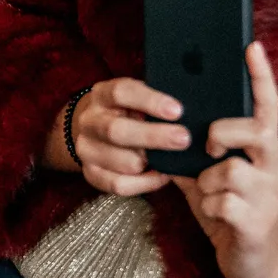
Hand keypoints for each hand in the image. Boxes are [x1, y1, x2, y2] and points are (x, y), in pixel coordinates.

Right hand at [63, 78, 190, 196]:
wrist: (94, 128)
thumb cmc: (127, 110)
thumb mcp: (136, 95)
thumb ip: (155, 99)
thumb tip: (191, 108)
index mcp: (102, 94)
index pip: (121, 92)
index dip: (150, 101)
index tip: (177, 110)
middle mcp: (89, 121)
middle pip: (116, 130)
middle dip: (154, 136)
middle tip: (184, 139)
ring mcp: (86, 149)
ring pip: (122, 161)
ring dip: (152, 162)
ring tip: (173, 160)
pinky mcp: (90, 174)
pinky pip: (119, 185)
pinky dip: (146, 183)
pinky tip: (162, 175)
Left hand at [171, 43, 277, 277]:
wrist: (256, 264)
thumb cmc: (231, 212)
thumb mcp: (213, 176)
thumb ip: (198, 151)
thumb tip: (168, 123)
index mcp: (263, 151)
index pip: (268, 107)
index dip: (260, 77)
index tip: (251, 46)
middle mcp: (273, 167)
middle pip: (254, 130)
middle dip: (222, 133)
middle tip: (209, 149)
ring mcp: (269, 195)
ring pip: (230, 169)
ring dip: (207, 182)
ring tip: (211, 196)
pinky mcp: (256, 222)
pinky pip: (222, 202)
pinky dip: (209, 206)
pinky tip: (215, 215)